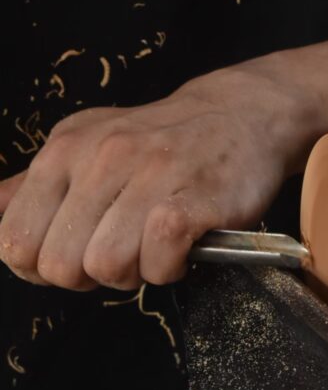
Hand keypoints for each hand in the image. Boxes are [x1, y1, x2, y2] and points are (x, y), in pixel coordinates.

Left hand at [0, 63, 317, 289]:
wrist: (242, 113)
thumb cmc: (163, 140)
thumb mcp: (88, 143)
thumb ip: (36, 184)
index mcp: (64, 150)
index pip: (14, 240)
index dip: (41, 265)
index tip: (78, 252)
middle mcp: (100, 158)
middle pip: (58, 265)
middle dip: (88, 276)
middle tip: (123, 251)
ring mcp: (148, 176)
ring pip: (106, 267)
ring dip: (134, 272)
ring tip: (155, 247)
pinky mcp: (193, 198)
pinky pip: (158, 262)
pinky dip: (169, 269)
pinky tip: (182, 248)